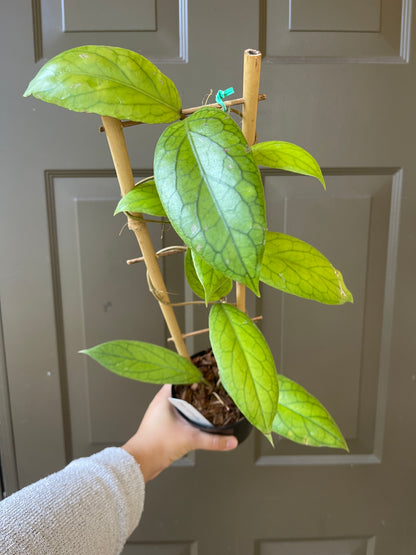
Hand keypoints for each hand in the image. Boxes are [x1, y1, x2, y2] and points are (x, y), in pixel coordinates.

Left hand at [121, 385, 237, 481]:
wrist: (141, 463)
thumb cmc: (155, 445)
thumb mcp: (190, 439)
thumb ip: (213, 440)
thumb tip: (230, 440)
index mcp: (164, 397)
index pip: (180, 376)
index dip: (194, 374)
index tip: (206, 373)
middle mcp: (161, 403)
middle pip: (181, 388)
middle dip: (196, 389)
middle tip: (210, 388)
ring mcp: (161, 413)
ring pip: (179, 402)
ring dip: (192, 402)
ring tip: (206, 402)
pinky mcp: (162, 424)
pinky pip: (178, 413)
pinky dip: (188, 414)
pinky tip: (196, 420)